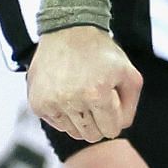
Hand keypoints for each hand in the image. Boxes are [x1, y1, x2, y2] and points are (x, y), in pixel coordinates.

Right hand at [28, 26, 142, 141]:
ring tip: (83, 94)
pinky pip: (56, 124)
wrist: (69, 32)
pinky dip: (65, 114)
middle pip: (91, 135)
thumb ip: (131, 104)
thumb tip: (120, 127)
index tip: (112, 104)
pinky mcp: (37, 104)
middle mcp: (71, 101)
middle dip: (99, 122)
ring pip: (73, 132)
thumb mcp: (128, 72)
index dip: (115, 119)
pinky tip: (68, 93)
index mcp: (97, 94)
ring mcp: (51, 103)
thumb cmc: (101, 53)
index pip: (111, 130)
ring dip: (82, 119)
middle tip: (98, 100)